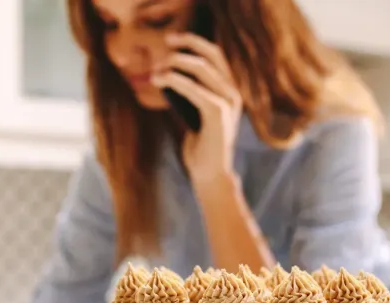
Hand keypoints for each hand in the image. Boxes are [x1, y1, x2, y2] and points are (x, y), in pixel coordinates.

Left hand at [152, 32, 242, 189]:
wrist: (210, 174)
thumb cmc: (200, 146)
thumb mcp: (195, 114)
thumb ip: (190, 95)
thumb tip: (168, 74)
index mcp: (230, 91)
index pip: (216, 55)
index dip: (194, 43)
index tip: (172, 40)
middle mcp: (233, 93)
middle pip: (211, 55)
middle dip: (186, 46)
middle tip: (163, 47)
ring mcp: (228, 102)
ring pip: (201, 68)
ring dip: (175, 64)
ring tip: (156, 71)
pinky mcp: (218, 113)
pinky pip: (193, 88)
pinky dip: (174, 81)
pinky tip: (159, 80)